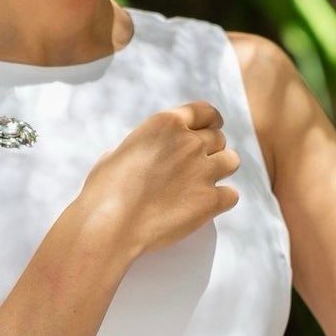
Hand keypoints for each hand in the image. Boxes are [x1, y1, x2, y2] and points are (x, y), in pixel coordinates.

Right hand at [75, 101, 239, 260]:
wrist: (111, 223)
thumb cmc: (104, 190)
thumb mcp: (116, 153)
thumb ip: (136, 148)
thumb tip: (137, 156)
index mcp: (167, 124)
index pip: (204, 112)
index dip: (211, 121)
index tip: (213, 128)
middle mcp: (190, 143)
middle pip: (218, 139)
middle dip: (211, 149)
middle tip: (198, 165)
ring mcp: (203, 171)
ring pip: (231, 161)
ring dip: (221, 169)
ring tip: (205, 183)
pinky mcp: (210, 200)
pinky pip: (231, 195)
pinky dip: (222, 200)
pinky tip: (208, 206)